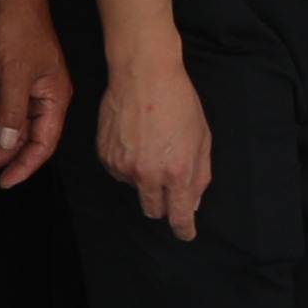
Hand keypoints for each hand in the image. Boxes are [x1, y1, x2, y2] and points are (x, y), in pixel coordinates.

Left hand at [0, 0, 73, 185]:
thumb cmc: (20, 26)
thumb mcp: (14, 72)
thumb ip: (12, 112)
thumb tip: (8, 144)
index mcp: (54, 97)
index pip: (43, 143)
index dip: (24, 165)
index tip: (4, 182)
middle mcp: (40, 97)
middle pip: (21, 139)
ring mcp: (22, 89)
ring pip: (5, 128)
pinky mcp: (4, 80)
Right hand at [97, 58, 214, 241]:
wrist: (143, 74)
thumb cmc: (178, 102)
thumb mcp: (202, 138)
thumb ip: (199, 175)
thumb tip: (192, 202)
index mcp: (176, 172)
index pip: (178, 216)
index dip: (183, 229)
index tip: (186, 233)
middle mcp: (147, 175)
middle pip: (153, 210)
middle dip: (163, 204)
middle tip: (169, 181)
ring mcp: (123, 166)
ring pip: (135, 188)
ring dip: (145, 177)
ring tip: (151, 144)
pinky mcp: (105, 156)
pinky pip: (119, 172)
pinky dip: (128, 163)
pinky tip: (135, 139)